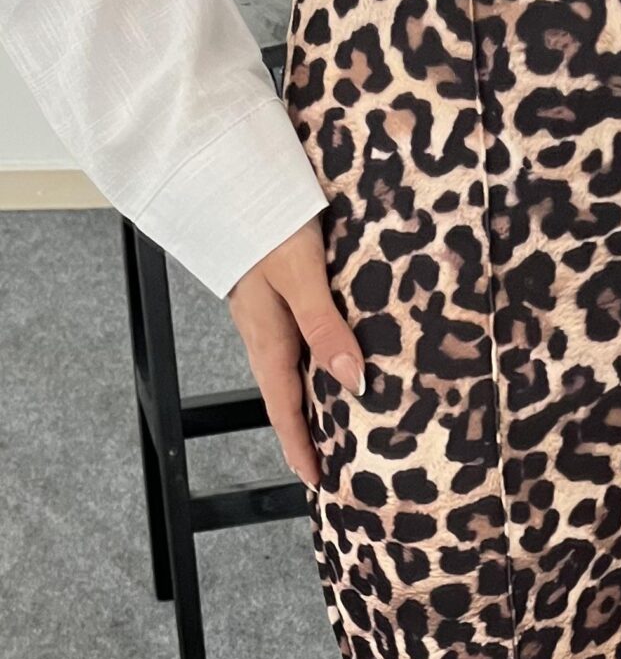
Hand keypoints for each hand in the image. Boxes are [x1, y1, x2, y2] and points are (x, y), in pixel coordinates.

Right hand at [226, 215, 364, 488]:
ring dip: (308, 403)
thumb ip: (325, 326)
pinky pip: (293, 345)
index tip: (317, 483)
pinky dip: (310, 369)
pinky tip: (327, 367)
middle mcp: (264, 334)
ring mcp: (265, 315)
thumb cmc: (264, 219)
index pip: (285, 409)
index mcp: (268, 338)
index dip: (301, 447)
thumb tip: (354, 382)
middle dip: (305, 434)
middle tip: (328, 468)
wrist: (228, 176)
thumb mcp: (299, 274)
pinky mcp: (272, 295)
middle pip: (286, 398)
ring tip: (332, 429)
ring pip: (289, 372)